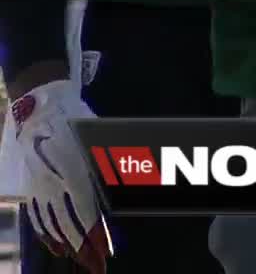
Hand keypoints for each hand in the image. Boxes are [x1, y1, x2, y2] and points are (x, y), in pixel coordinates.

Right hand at [12, 80, 110, 273]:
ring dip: (67, 245)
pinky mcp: (30, 185)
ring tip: (79, 260)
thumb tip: (116, 196)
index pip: (86, 215)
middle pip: (69, 226)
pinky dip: (46, 234)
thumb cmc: (74, 121)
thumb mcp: (97, 142)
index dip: (95, 238)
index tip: (106, 255)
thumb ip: (107, 170)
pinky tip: (55, 246)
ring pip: (51, 224)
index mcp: (72, 174)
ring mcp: (38, 187)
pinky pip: (37, 216)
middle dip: (84, 250)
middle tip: (96, 267)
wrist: (39, 106)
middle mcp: (52, 185)